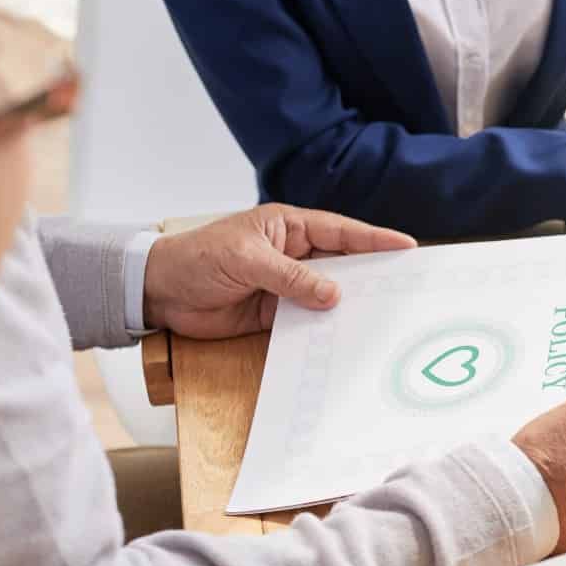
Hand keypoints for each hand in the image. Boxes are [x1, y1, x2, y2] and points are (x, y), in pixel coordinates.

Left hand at [142, 205, 415, 338]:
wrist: (159, 292)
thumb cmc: (196, 259)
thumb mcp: (247, 259)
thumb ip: (290, 277)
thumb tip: (333, 295)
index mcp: (288, 228)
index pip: (340, 232)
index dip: (374, 239)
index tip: (406, 246)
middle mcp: (293, 255)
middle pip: (342, 264)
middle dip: (372, 274)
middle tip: (407, 286)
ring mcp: (286, 285)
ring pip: (329, 295)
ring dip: (350, 305)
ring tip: (383, 316)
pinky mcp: (276, 314)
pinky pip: (309, 321)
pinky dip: (325, 329)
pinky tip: (344, 337)